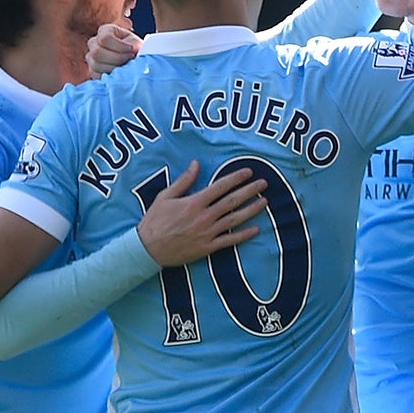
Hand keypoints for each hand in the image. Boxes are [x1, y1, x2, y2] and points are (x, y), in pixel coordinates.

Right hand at [87, 23, 142, 77]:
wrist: (134, 61)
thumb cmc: (135, 50)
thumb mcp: (136, 43)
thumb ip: (133, 44)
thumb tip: (132, 50)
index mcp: (105, 31)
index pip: (105, 38)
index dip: (119, 46)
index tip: (132, 50)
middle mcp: (94, 42)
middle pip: (97, 52)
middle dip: (117, 58)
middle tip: (129, 60)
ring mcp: (90, 57)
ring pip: (95, 64)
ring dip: (113, 69)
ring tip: (125, 68)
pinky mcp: (92, 70)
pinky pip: (95, 75)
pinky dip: (108, 77)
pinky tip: (118, 75)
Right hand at [136, 161, 266, 266]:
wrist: (148, 248)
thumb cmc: (155, 221)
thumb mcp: (165, 196)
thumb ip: (184, 181)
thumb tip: (196, 164)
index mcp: (194, 202)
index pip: (220, 186)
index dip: (236, 178)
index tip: (249, 172)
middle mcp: (204, 216)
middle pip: (232, 201)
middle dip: (250, 191)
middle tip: (264, 183)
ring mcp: (207, 233)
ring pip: (235, 219)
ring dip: (252, 210)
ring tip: (265, 202)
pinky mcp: (208, 247)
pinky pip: (230, 240)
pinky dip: (244, 235)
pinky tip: (256, 229)